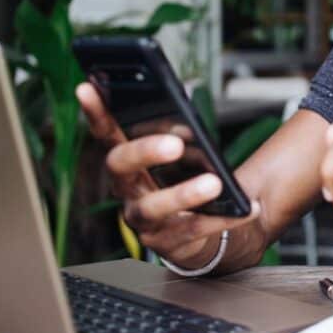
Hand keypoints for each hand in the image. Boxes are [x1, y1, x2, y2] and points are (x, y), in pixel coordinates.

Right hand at [76, 82, 262, 268]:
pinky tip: (246, 208)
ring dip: (184, 194)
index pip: (106, 134)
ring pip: (153, 208)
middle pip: (120, 168)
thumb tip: (187, 125)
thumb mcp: (186, 155)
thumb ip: (180, 136)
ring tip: (214, 183)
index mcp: (129, 163)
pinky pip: (193, 230)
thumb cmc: (190, 182)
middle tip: (174, 144)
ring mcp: (143, 220)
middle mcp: (127, 191)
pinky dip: (222, 219)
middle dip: (145, 152)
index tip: (85, 87)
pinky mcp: (167, 244)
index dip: (95, 113)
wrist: (206, 236)